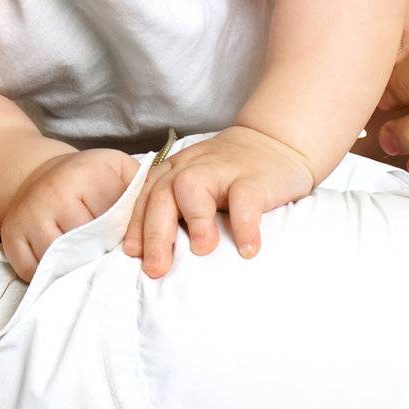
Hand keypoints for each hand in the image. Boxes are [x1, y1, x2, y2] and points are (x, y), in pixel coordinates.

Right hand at [0, 147, 138, 283]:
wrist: (39, 174)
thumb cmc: (90, 178)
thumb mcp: (121, 171)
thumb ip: (144, 192)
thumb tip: (163, 225)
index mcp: (83, 177)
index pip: (108, 225)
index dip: (121, 241)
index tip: (128, 246)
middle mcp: (50, 194)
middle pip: (83, 246)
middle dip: (100, 258)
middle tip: (110, 262)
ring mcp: (26, 216)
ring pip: (59, 262)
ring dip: (76, 270)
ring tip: (90, 266)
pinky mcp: (11, 237)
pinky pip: (34, 273)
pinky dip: (51, 277)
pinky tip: (65, 267)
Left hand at [121, 125, 318, 276]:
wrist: (275, 140)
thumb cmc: (230, 173)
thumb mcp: (197, 183)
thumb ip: (177, 208)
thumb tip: (156, 255)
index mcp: (174, 171)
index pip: (146, 197)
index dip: (137, 225)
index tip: (133, 254)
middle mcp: (192, 167)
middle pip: (163, 195)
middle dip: (156, 233)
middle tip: (157, 268)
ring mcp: (223, 170)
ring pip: (194, 187)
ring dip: (194, 220)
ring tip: (201, 251)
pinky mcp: (255, 177)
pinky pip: (245, 199)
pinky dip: (244, 225)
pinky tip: (247, 250)